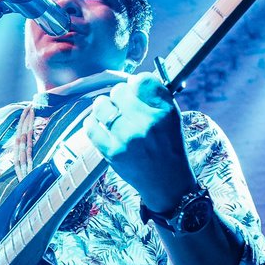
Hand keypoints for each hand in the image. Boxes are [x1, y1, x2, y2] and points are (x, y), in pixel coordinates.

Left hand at [86, 73, 197, 212]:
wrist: (167, 184)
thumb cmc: (169, 147)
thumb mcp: (173, 118)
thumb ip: (155, 96)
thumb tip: (130, 80)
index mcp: (165, 112)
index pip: (142, 80)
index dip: (135, 84)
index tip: (135, 91)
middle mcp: (147, 123)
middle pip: (119, 91)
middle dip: (119, 97)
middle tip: (122, 107)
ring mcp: (128, 138)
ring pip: (102, 105)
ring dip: (102, 107)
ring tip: (108, 114)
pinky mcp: (112, 152)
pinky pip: (91, 127)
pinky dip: (92, 123)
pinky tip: (97, 124)